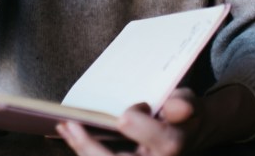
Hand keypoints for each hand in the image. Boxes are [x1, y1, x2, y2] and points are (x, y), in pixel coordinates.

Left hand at [56, 84, 254, 155]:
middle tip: (68, 124)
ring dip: (80, 147)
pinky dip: (85, 149)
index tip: (130, 110)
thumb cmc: (184, 115)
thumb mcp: (190, 104)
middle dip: (87, 145)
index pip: (139, 132)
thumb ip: (183, 105)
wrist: (188, 135)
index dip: (133, 119)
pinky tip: (71, 135)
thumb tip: (172, 106)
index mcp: (170, 145)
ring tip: (64, 127)